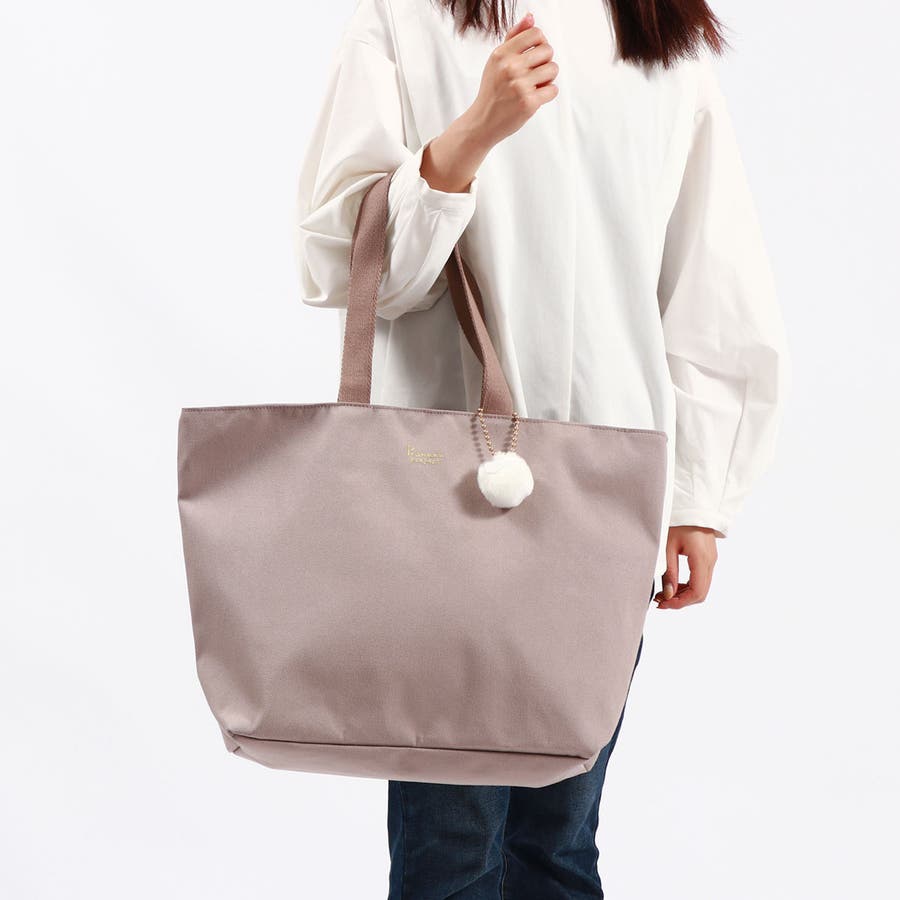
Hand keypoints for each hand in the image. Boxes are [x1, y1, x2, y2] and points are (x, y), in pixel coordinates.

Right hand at [419, 12, 557, 192]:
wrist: (483, 122)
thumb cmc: (492, 91)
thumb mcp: (496, 61)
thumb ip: (514, 38)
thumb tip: (531, 18)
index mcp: (502, 54)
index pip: (536, 33)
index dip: (541, 43)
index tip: (536, 54)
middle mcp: (510, 68)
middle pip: (548, 51)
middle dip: (545, 61)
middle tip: (535, 73)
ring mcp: (520, 86)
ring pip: (553, 70)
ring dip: (548, 78)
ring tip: (535, 85)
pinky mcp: (529, 103)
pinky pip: (553, 90)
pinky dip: (547, 94)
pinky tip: (536, 97)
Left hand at [655, 526, 718, 609]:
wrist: (690, 505)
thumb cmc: (678, 521)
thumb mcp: (667, 546)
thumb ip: (668, 572)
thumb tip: (667, 594)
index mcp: (701, 558)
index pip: (697, 592)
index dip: (680, 603)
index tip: (663, 604)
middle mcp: (710, 561)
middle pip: (700, 593)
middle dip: (681, 601)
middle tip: (660, 601)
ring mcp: (711, 559)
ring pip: (701, 587)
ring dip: (684, 594)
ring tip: (664, 593)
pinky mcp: (707, 557)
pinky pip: (701, 578)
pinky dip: (688, 586)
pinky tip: (673, 584)